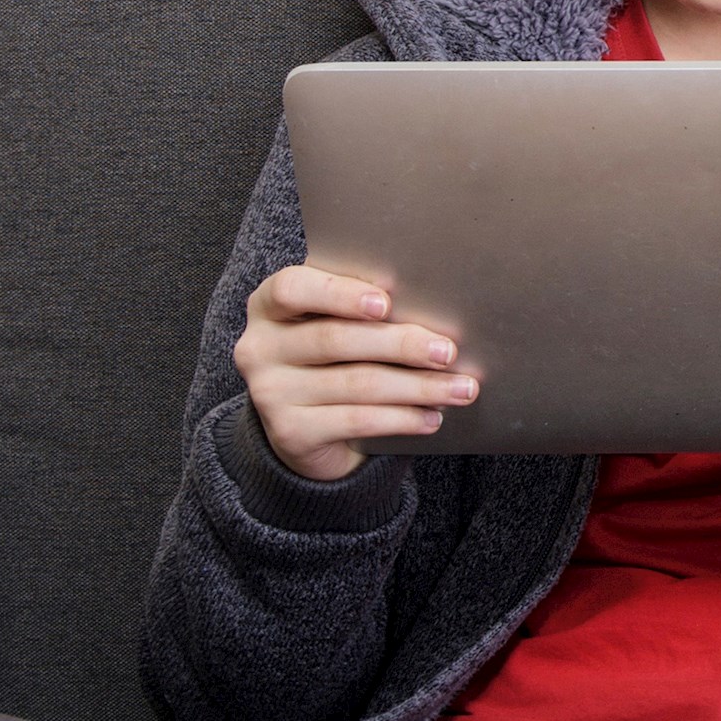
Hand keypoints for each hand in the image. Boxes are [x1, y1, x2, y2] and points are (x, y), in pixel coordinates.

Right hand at [236, 264, 474, 482]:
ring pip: (356, 384)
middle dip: (401, 345)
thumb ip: (365, 309)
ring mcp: (269, 392)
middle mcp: (259, 347)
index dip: (339, 294)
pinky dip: (401, 418)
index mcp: (269, 305)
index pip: (292, 288)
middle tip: (449, 351)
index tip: (386, 303)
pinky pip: (356, 421)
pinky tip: (431, 417)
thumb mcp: (336, 324)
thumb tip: (433, 306)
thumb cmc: (333, 358)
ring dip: (417, 387)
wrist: (303, 427)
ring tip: (460, 388)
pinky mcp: (289, 432)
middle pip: (336, 339)